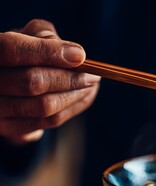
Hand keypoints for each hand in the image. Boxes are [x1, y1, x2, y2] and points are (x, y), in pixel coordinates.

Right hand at [0, 19, 99, 142]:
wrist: (6, 79)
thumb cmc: (23, 50)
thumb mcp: (27, 34)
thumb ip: (43, 35)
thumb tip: (70, 53)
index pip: (13, 50)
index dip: (48, 52)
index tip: (80, 55)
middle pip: (32, 82)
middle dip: (70, 78)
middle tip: (94, 74)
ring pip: (44, 106)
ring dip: (76, 95)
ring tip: (92, 84)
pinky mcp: (11, 129)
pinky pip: (49, 122)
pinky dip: (72, 108)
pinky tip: (84, 95)